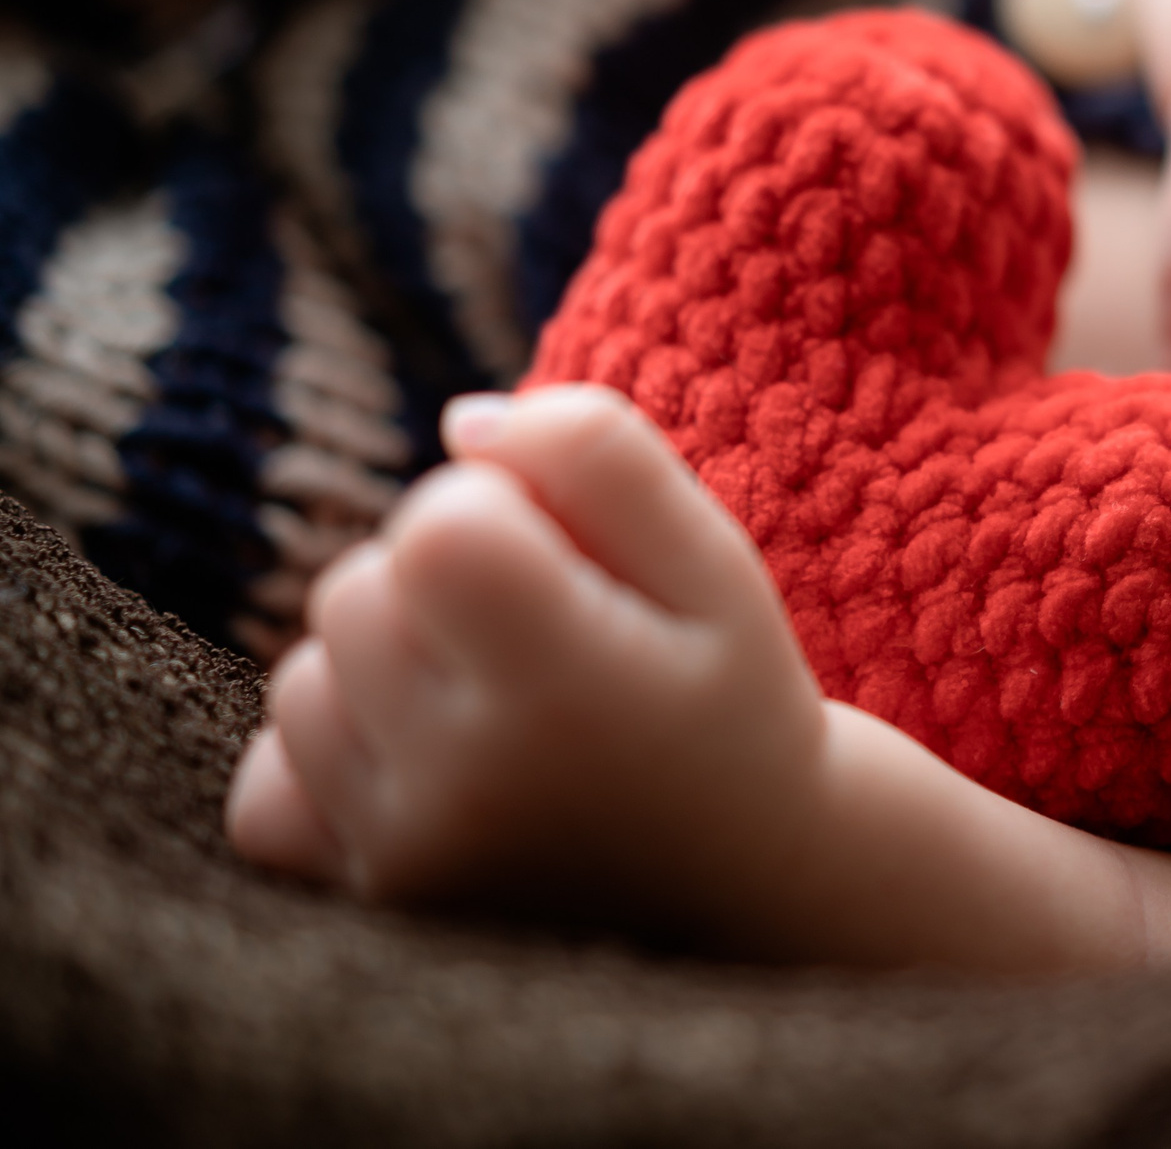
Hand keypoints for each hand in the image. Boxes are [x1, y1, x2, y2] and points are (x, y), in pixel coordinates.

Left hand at [224, 387, 829, 942]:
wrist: (751, 875)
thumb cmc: (731, 692)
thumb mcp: (715, 560)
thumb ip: (602, 455)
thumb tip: (460, 424)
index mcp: (566, 686)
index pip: (437, 525)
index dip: (501, 507)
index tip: (576, 560)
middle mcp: (466, 783)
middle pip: (358, 589)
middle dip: (441, 580)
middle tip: (549, 632)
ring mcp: (405, 854)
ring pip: (304, 675)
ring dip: (386, 662)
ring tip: (499, 697)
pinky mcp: (368, 899)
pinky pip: (264, 790)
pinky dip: (328, 756)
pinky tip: (426, 758)